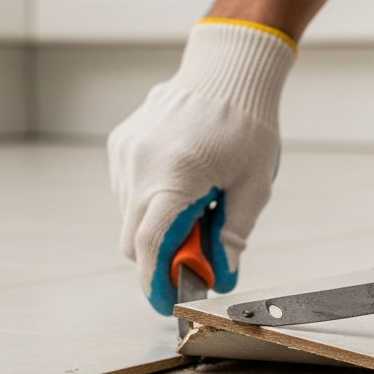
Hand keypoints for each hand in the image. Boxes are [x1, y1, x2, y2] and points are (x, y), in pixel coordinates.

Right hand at [107, 19, 294, 313]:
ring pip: (130, 216)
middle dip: (161, 258)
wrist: (228, 70)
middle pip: (134, 239)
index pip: (153, 245)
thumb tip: (220, 276)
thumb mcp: (252, 187)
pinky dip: (150, 201)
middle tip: (198, 257)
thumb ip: (232, 235)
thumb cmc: (248, 125)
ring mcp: (125, 154)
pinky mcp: (120, 144)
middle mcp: (139, 165)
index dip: (157, 282)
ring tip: (201, 204)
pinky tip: (185, 180)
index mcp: (174, 177)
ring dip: (158, 226)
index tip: (168, 304)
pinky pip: (128, 190)